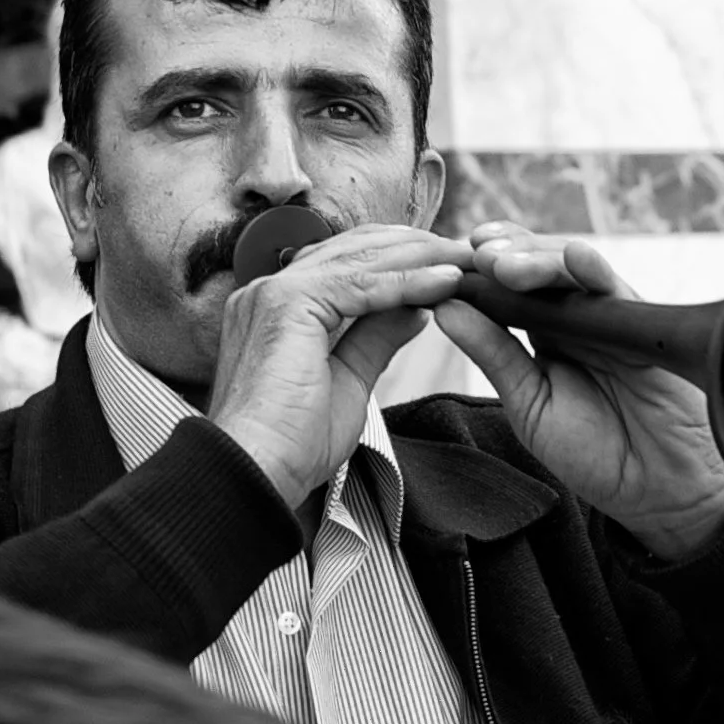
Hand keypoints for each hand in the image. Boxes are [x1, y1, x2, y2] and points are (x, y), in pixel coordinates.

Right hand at [208, 226, 474, 509]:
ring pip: (361, 259)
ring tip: (467, 262)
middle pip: (355, 249)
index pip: (347, 262)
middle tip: (469, 255)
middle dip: (418, 249)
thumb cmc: (292, 445)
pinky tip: (447, 282)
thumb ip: (375, 337)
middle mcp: (270, 289)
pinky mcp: (287, 304)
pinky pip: (360, 284)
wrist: (254, 474)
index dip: (402, 260)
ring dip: (421, 258)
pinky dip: (408, 281)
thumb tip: (414, 308)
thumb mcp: (348, 380)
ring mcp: (274, 291)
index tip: (452, 269)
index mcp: (279, 306)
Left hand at [433, 227, 723, 559]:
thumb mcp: (529, 403)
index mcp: (540, 332)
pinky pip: (616, 288)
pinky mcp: (642, 322)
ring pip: (567, 269)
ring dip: (536, 260)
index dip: (475, 271)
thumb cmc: (595, 452)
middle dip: (503, 256)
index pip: (503, 287)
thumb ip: (494, 354)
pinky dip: (594, 270)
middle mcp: (573, 316)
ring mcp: (607, 315)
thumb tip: (445, 308)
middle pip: (534, 266)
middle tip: (474, 255)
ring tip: (504, 264)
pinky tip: (573, 259)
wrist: (657, 487)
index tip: (441, 263)